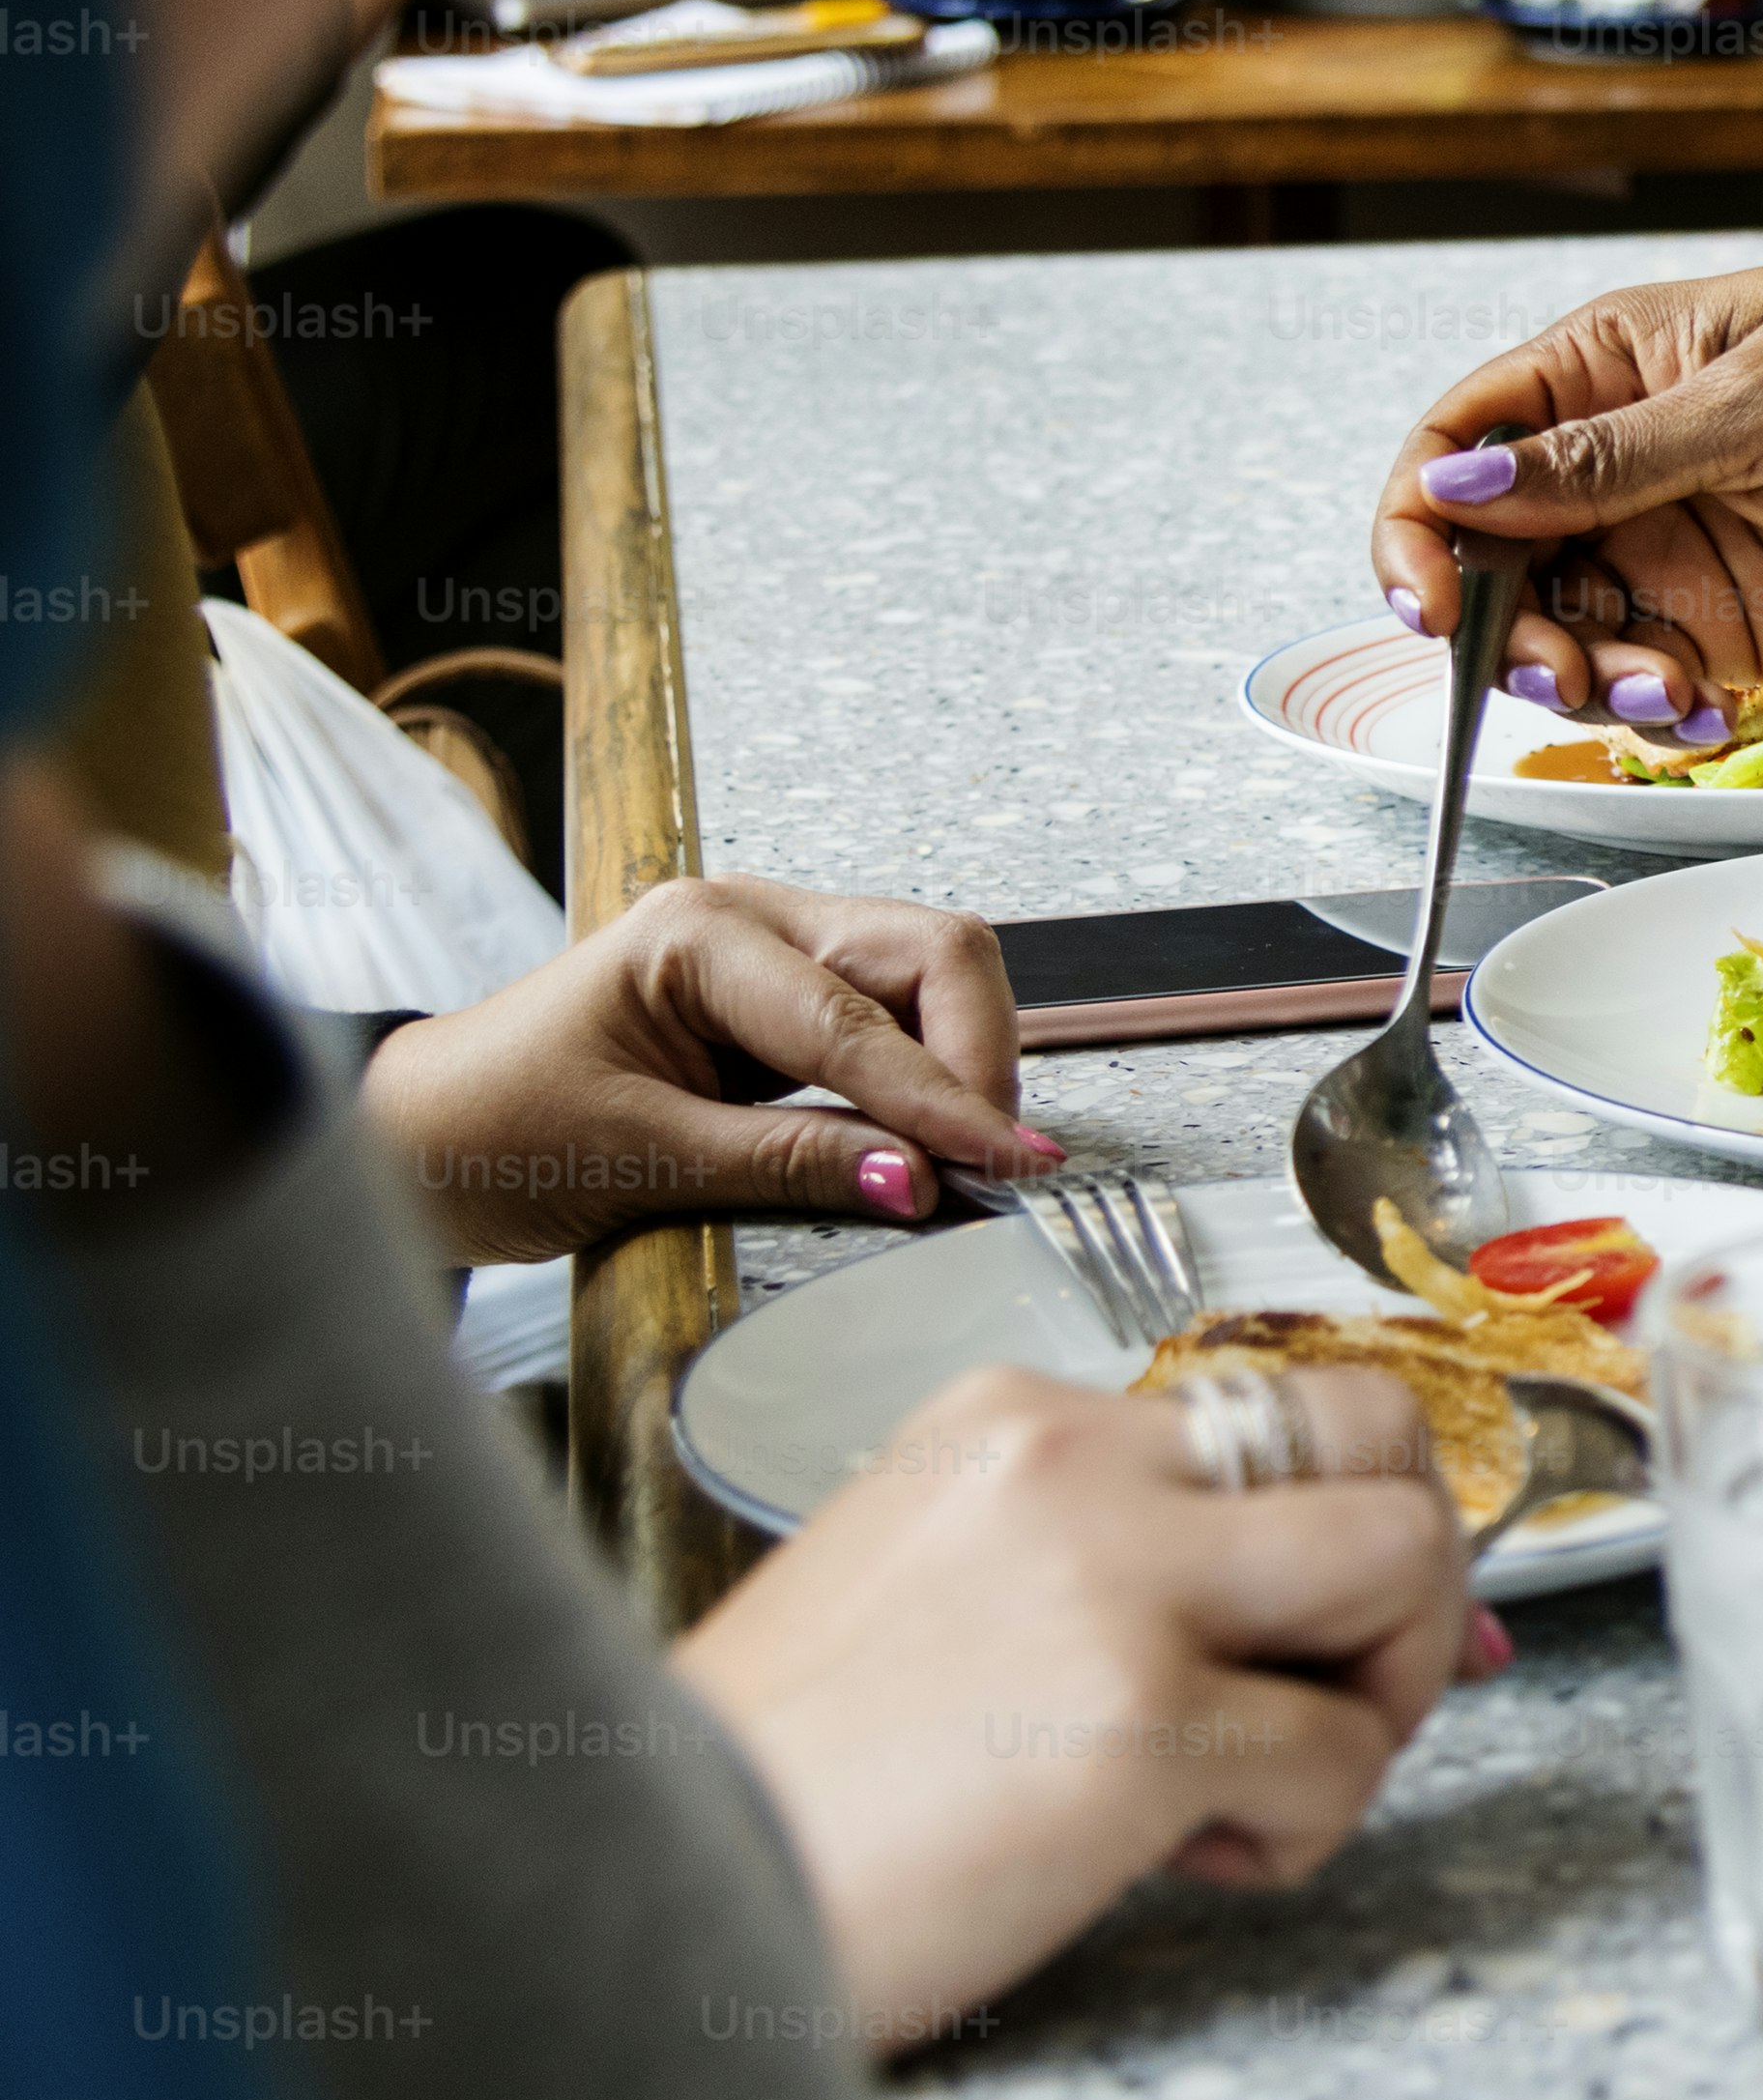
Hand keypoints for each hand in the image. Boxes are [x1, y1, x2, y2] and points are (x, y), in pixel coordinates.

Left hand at [360, 874, 1045, 1263]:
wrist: (414, 1140)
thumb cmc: (488, 1132)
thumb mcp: (638, 1161)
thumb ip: (789, 1162)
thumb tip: (918, 1181)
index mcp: (696, 934)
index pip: (859, 1019)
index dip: (944, 1098)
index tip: (1010, 1163)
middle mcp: (748, 918)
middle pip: (930, 951)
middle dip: (979, 1052)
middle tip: (998, 1156)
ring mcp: (771, 950)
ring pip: (929, 977)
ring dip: (962, 1061)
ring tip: (969, 1153)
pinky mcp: (781, 998)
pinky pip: (893, 1018)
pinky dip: (926, 1075)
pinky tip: (929, 1135)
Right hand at [675, 1365, 1484, 2045]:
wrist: (636, 1892)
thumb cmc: (792, 1775)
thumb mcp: (942, 1587)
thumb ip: (1120, 1561)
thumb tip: (1330, 1601)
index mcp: (1017, 1420)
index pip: (1280, 1406)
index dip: (1361, 1510)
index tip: (1364, 1615)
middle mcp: (1075, 1464)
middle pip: (1381, 1437)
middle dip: (1415, 1569)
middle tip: (1351, 1691)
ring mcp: (1116, 1580)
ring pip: (1404, 1562)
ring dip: (1383, 1695)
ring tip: (1259, 1787)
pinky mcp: (1139, 1717)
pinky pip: (1339, 1754)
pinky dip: (1302, 1832)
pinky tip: (1175, 1862)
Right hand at [1369, 265, 1762, 729]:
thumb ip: (1614, 459)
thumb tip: (1461, 490)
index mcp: (1615, 365)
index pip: (1464, 439)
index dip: (1422, 516)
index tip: (1426, 592)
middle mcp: (1625, 461)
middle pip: (1491, 553)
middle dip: (1495, 622)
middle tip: (1550, 666)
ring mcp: (1672, 547)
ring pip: (1558, 629)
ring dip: (1576, 676)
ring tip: (1657, 689)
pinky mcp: (1725, 626)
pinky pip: (1642, 681)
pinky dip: (1648, 711)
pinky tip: (1697, 713)